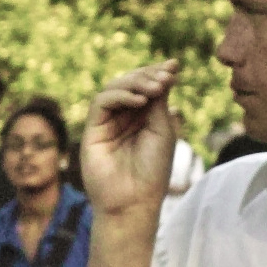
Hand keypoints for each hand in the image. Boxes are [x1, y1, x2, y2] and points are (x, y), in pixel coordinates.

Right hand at [78, 61, 181, 217]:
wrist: (135, 201)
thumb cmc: (153, 171)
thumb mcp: (163, 129)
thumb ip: (159, 101)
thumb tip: (164, 70)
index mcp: (141, 117)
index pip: (145, 86)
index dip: (157, 72)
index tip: (174, 65)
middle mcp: (123, 117)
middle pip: (129, 83)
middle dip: (148, 75)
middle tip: (166, 76)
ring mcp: (106, 123)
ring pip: (114, 88)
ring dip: (136, 82)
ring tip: (156, 88)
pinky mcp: (92, 131)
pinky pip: (101, 102)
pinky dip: (120, 95)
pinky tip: (140, 100)